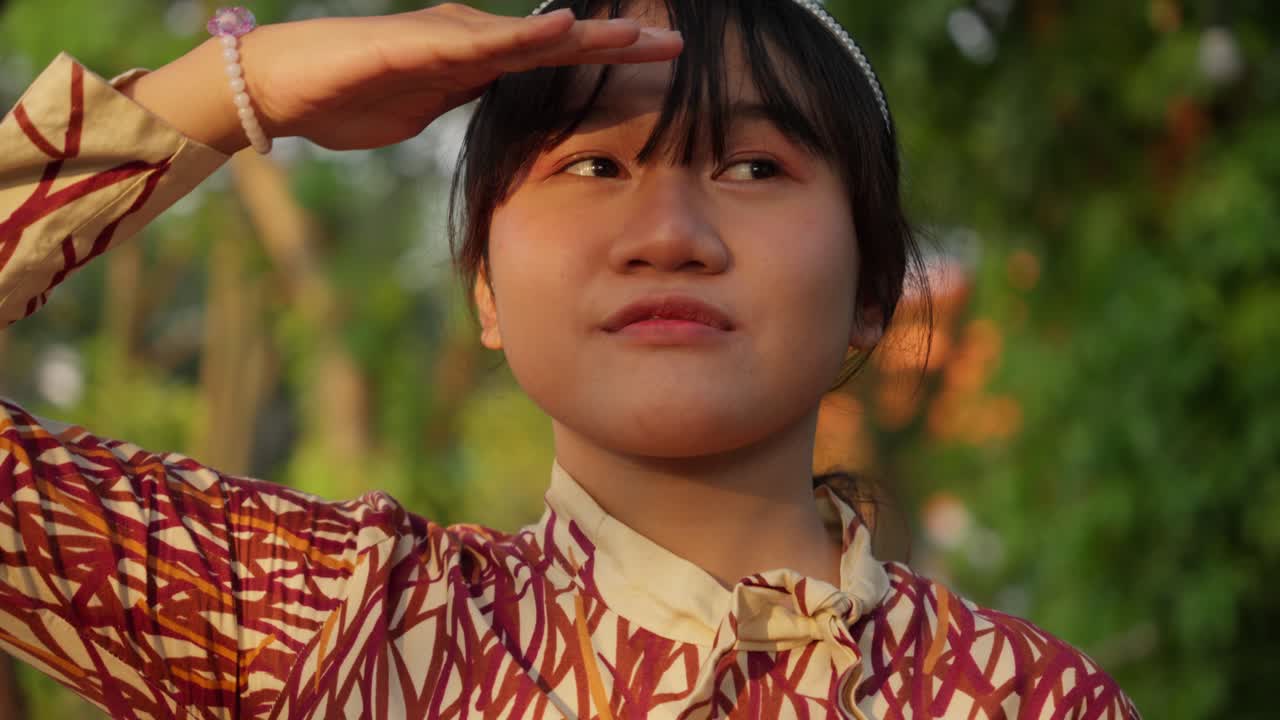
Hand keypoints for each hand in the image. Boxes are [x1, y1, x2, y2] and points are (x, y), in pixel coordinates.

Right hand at [237, 4, 682, 150]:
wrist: (284, 89)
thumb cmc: (351, 99)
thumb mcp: (429, 108)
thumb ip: (466, 102)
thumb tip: (499, 118)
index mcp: (479, 59)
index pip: (557, 60)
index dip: (608, 57)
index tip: (658, 60)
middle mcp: (471, 39)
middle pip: (558, 42)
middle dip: (618, 41)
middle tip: (674, 43)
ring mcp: (446, 38)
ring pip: (528, 36)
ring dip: (584, 36)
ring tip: (634, 34)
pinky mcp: (416, 46)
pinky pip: (477, 44)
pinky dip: (521, 39)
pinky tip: (559, 32)